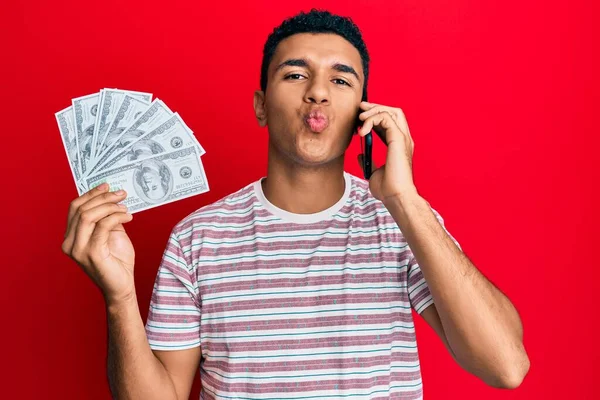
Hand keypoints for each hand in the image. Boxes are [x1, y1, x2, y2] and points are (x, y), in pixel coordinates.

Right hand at [61, 183, 135, 303]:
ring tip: (125, 207)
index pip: (75, 208)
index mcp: (71, 237)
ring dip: (110, 206)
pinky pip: (103, 226)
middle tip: (121, 194)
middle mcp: (70, 243)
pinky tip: (128, 217)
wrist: (122, 286)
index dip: (91, 194)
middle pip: (81, 209)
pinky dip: (117, 217)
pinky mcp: (92, 254)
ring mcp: (78, 249)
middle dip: (103, 197)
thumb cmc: (117, 261)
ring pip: (89, 215)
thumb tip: (111, 197)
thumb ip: (106, 217)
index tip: (107, 186)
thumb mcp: (111, 233)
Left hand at [357, 101, 418, 202]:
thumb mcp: (373, 172)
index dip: (375, 116)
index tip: (360, 118)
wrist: (395, 197)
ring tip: (360, 119)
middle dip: (376, 107)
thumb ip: (368, 161)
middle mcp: (404, 139)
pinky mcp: (398, 139)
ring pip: (391, 111)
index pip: (390, 122)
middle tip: (360, 109)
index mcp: (399, 145)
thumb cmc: (388, 189)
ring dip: (373, 111)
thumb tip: (360, 155)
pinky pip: (385, 118)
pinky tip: (363, 130)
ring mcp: (403, 138)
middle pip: (394, 111)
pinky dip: (372, 120)